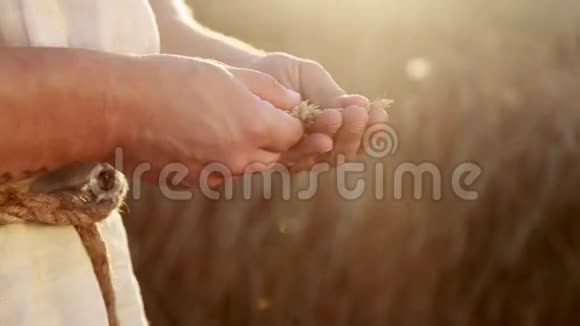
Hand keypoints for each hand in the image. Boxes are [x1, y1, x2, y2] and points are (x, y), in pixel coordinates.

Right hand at [112, 54, 303, 186]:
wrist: (120, 108)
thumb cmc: (173, 81)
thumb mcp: (227, 73)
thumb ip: (268, 90)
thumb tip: (294, 102)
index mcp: (254, 126)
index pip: (294, 135)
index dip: (291, 122)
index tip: (278, 112)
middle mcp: (241, 158)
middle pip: (275, 156)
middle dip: (272, 140)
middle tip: (251, 118)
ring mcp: (218, 176)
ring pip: (249, 168)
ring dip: (247, 152)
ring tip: (221, 127)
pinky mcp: (196, 184)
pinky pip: (221, 176)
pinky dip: (220, 162)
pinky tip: (199, 140)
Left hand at [247, 53, 388, 170]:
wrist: (244, 78)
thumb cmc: (282, 75)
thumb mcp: (310, 77)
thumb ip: (331, 95)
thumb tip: (363, 104)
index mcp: (338, 125)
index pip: (360, 132)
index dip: (371, 127)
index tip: (379, 113)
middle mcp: (323, 144)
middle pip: (347, 149)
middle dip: (355, 132)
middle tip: (358, 113)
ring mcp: (302, 156)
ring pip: (326, 158)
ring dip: (336, 141)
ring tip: (337, 118)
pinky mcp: (279, 163)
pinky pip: (298, 162)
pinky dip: (310, 151)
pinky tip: (320, 138)